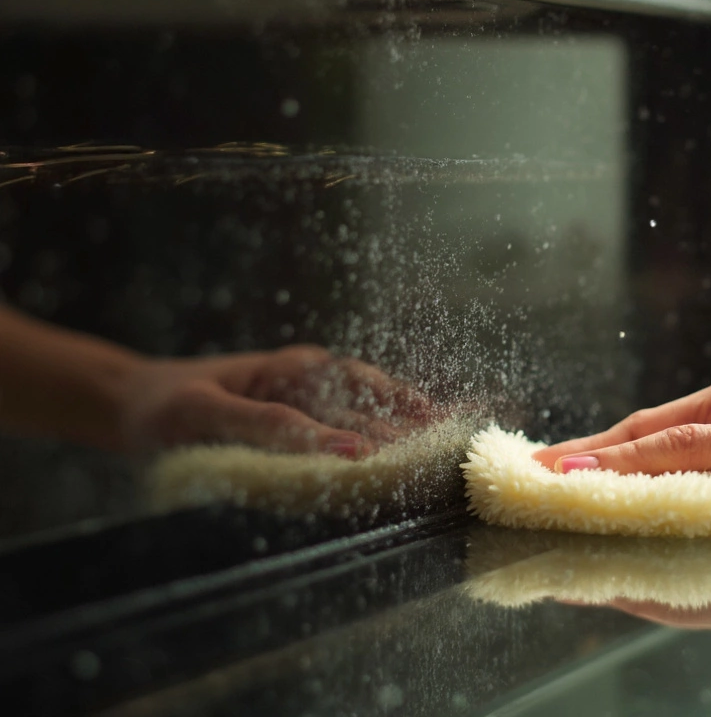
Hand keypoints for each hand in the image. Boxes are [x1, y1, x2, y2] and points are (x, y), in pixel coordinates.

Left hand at [120, 345, 431, 456]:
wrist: (131, 405)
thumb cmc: (166, 406)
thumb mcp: (210, 414)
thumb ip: (274, 429)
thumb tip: (347, 451)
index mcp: (298, 369)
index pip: (366, 396)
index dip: (407, 420)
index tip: (440, 445)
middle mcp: (312, 382)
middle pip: (379, 410)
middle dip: (421, 431)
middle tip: (460, 459)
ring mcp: (310, 403)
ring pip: (373, 420)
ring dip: (410, 437)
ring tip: (450, 455)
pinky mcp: (302, 427)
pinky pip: (352, 435)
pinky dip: (382, 446)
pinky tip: (405, 461)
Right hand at [533, 373, 710, 517]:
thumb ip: (699, 451)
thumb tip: (624, 458)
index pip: (641, 434)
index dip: (589, 456)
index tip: (539, 473)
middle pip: (644, 449)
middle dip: (592, 469)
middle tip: (538, 489)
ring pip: (669, 474)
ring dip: (624, 491)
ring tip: (576, 508)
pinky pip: (702, 497)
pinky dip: (667, 510)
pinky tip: (648, 522)